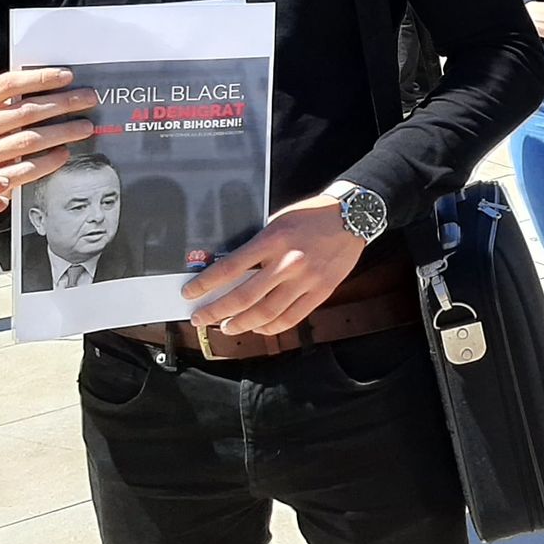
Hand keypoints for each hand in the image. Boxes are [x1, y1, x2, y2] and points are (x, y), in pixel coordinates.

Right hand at [0, 67, 98, 182]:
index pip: (7, 85)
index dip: (40, 78)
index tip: (67, 76)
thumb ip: (12, 97)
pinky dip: (49, 161)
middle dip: (62, 103)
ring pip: (28, 140)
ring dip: (62, 132)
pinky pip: (26, 169)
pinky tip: (64, 152)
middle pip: (24, 112)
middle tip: (87, 99)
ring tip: (85, 127)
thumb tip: (58, 83)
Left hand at [182, 194, 364, 335]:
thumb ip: (258, 245)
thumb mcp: (278, 221)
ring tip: (227, 327)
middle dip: (216, 312)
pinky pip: (291, 318)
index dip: (206, 284)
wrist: (353, 216)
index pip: (230, 267)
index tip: (190, 294)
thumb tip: (231, 270)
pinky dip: (271, 327)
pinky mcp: (321, 291)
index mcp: (273, 240)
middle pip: (243, 297)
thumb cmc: (313, 216)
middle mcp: (288, 262)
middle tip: (201, 319)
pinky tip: (259, 328)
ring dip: (241, 324)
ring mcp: (306, 279)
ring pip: (266, 313)